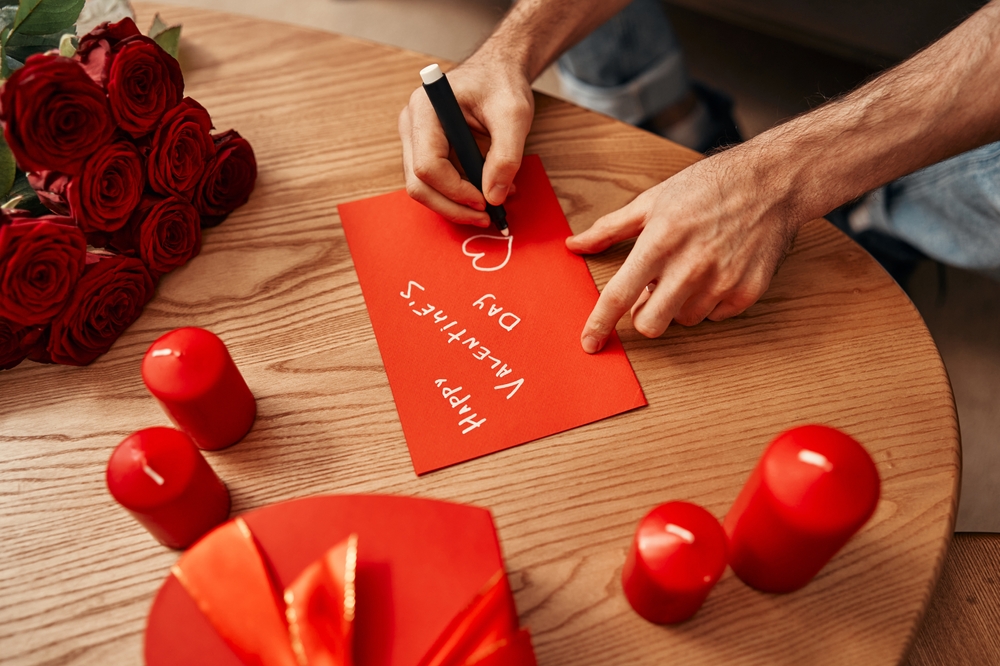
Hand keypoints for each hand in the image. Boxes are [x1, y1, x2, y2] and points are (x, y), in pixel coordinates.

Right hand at [398, 56, 534, 226]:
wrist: (498, 71)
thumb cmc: (502, 83)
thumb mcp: (514, 115)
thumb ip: (506, 156)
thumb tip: (494, 196)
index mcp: (426, 110)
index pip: (428, 165)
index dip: (455, 190)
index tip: (485, 201)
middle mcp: (412, 125)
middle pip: (419, 184)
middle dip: (452, 206)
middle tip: (486, 217)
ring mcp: (416, 139)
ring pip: (425, 189)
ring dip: (457, 204)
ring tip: (493, 204)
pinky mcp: (427, 151)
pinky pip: (436, 183)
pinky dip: (460, 195)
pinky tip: (486, 193)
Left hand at [566, 150, 800, 351]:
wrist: (772, 182)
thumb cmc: (707, 187)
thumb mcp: (652, 201)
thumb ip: (609, 228)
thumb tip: (573, 245)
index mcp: (660, 242)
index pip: (619, 295)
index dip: (600, 323)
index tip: (590, 344)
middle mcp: (690, 266)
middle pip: (650, 324)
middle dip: (645, 315)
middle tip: (654, 290)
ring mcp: (721, 282)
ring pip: (683, 320)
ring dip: (679, 304)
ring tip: (691, 269)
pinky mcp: (747, 292)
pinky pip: (714, 316)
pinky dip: (709, 301)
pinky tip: (716, 271)